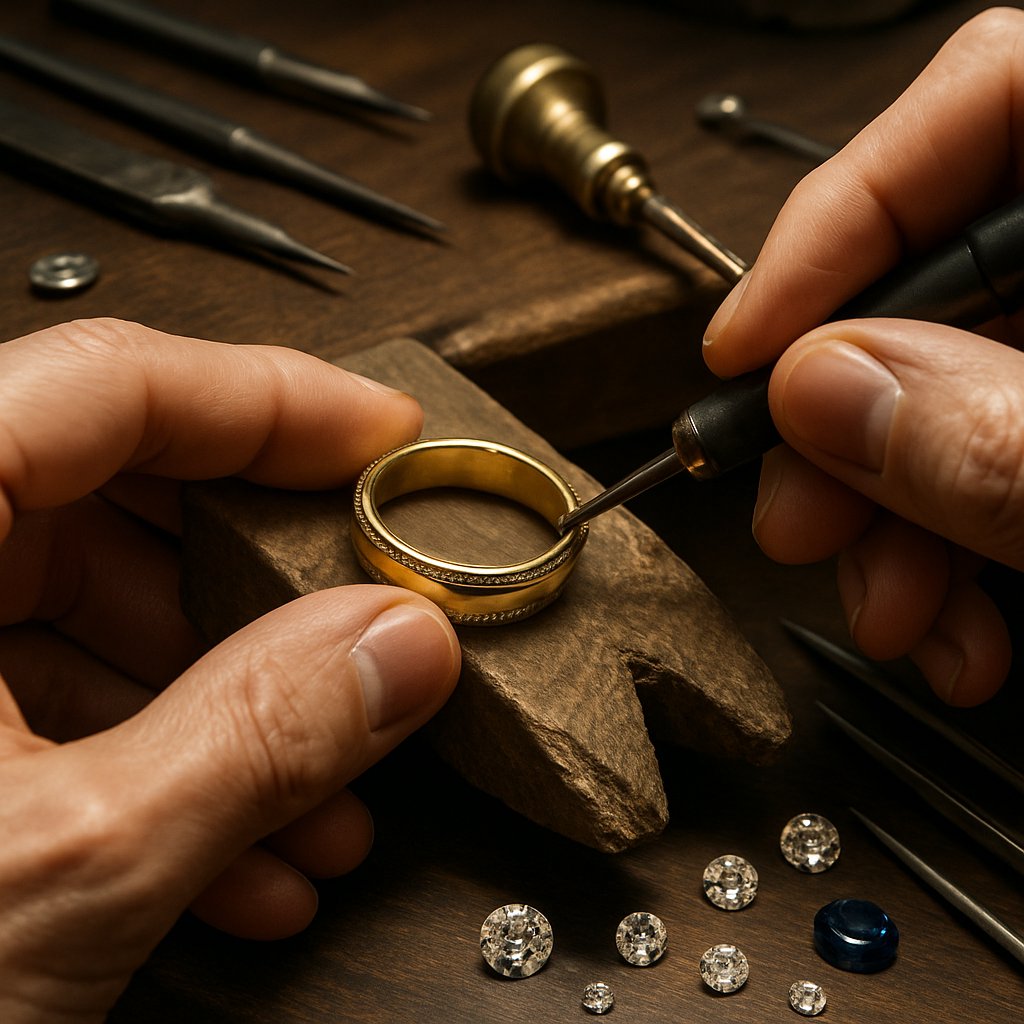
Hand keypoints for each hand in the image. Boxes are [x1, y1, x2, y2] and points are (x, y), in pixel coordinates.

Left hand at [0, 319, 460, 1021]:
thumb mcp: (56, 868)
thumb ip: (253, 737)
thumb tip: (396, 646)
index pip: (110, 385)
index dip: (273, 398)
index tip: (378, 433)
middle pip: (116, 502)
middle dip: (261, 587)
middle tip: (365, 616)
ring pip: (96, 617)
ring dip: (232, 707)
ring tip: (319, 796)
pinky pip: (56, 707)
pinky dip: (164, 771)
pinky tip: (239, 859)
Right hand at [703, 8, 1023, 705]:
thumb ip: (1009, 437)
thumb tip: (824, 394)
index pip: (990, 93)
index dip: (841, 220)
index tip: (744, 348)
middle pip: (946, 273)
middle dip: (846, 422)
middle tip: (796, 517)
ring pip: (956, 390)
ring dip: (890, 518)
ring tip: (886, 613)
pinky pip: (999, 459)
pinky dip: (956, 553)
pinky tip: (952, 625)